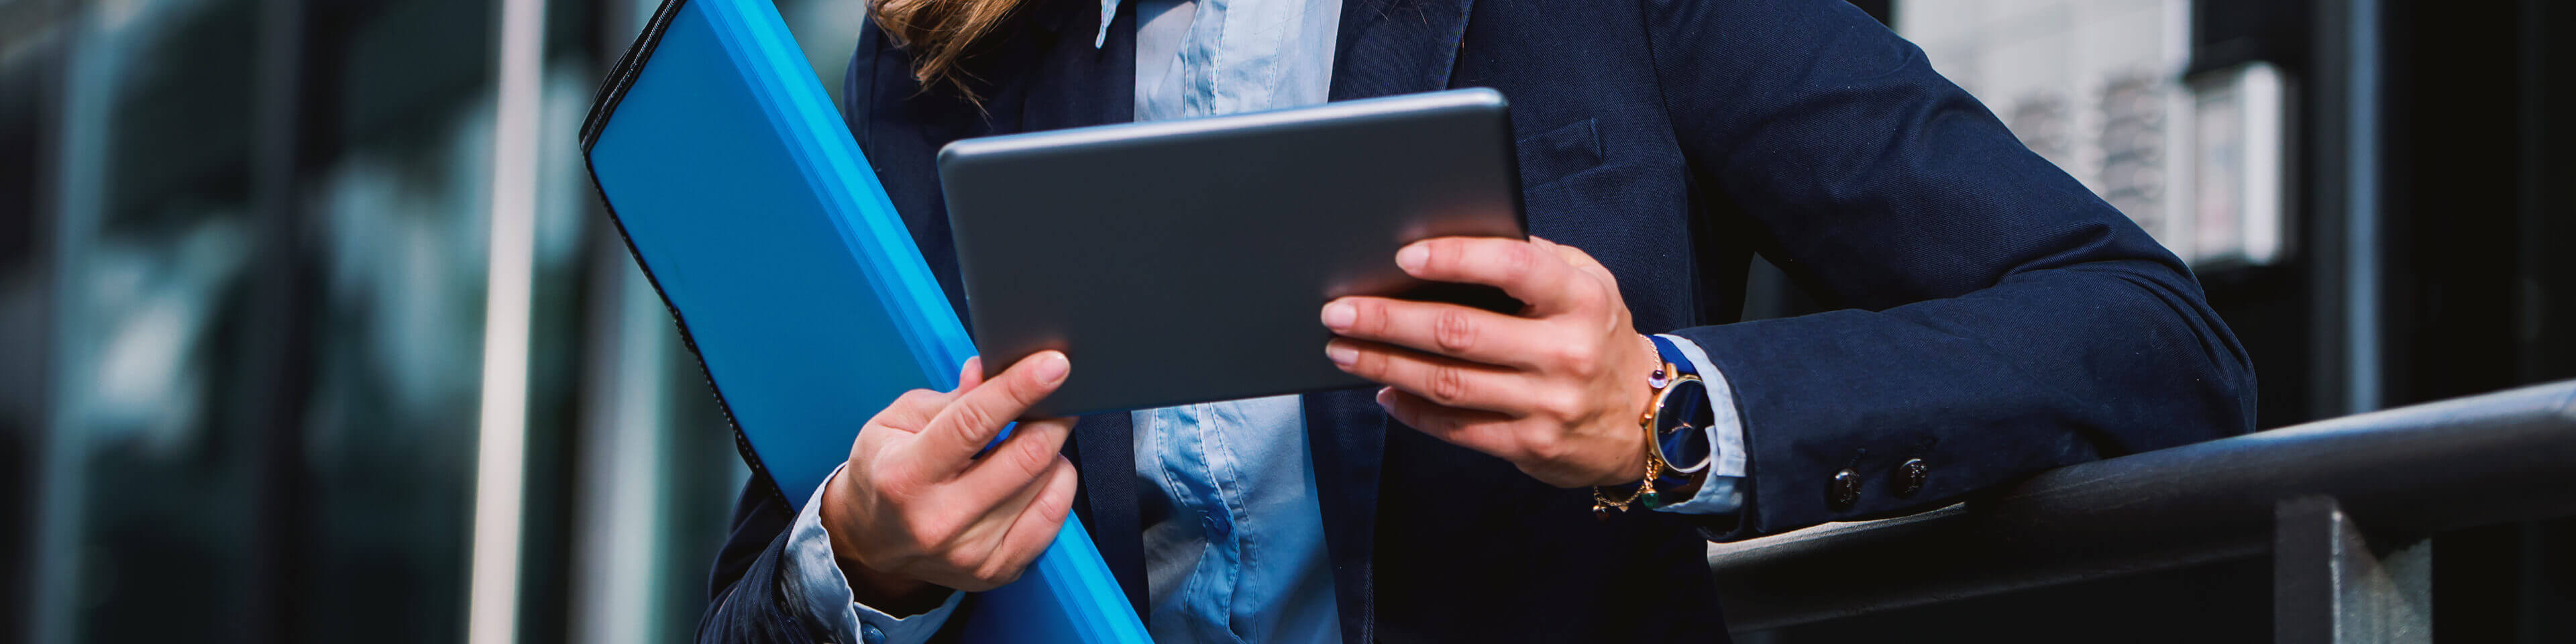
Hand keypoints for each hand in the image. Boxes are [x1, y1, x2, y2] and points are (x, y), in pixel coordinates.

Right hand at [818, 352, 1081, 613]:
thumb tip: (991, 372)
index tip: (1053, 364)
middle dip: (1052, 418)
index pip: (973, 424)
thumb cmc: (885, 471)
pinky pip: (1053, 519)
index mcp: (905, 476)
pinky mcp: (996, 571)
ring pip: (1047, 486)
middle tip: (1055, 398)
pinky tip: (1036, 475)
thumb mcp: (896, 422)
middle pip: (1025, 459)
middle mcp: (939, 521)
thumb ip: (950, 399)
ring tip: (1029, 442)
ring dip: (1052, 452)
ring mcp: (970, 553)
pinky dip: (1055, 486)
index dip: (1019, 388)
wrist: (871, 541)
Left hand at [1322, 236, 1659, 487]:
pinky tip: (1382, 389)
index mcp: (1580, 297)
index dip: (1454, 259)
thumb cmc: (1596, 332)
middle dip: (1388, 320)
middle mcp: (1566, 351)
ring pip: (1448, 384)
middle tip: (1337, 310)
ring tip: (1342, 348)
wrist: (1645, 416)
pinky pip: (1457, 429)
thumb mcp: (1585, 283)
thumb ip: (1530, 259)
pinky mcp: (1531, 445)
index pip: (1512, 266)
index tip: (1401, 256)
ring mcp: (1548, 404)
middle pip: (1460, 332)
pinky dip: (1412, 410)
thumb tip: (1445, 242)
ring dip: (1385, 364)